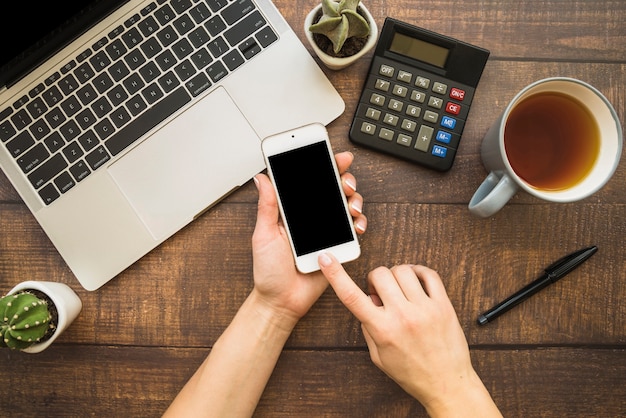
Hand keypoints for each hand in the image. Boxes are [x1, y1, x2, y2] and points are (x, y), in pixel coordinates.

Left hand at [251, 151, 366, 322]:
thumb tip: (262, 178)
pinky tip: (356, 224)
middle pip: (333, 189)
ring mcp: (326, 232)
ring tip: (351, 204)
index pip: (309, 182)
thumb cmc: (268, 271)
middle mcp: (311, 218)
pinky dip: (358, 223)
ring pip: (347, 206)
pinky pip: (353, 230)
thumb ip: (267, 206)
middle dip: (344, 179)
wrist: (281, 301)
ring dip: (354, 199)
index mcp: (293, 211)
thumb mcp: (263, 235)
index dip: (323, 166)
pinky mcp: (337, 247)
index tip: (333, 155)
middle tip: (344, 182)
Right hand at [318, 256, 500, 416]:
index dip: (334, 274)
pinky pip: (429, 274)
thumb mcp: (379, 356)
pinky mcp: (443, 305)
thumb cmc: (412, 373)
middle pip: (379, 274)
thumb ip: (369, 327)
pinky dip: (419, 272)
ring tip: (400, 290)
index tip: (325, 257)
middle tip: (380, 292)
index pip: (351, 296)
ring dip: (396, 275)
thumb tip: (367, 301)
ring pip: (403, 270)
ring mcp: (425, 309)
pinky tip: (416, 282)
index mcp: (383, 330)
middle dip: (375, 279)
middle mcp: (403, 316)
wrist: (447, 384)